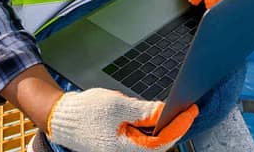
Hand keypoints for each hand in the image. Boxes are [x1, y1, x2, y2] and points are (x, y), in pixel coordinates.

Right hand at [47, 88, 197, 151]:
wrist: (62, 117)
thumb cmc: (85, 112)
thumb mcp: (118, 105)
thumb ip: (144, 111)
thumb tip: (165, 111)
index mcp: (124, 149)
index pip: (161, 141)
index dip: (179, 125)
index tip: (191, 111)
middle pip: (158, 144)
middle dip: (174, 126)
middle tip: (188, 110)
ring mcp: (122, 151)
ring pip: (150, 142)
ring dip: (163, 128)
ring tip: (175, 112)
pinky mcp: (120, 146)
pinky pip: (141, 140)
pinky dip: (151, 129)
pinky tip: (156, 118)